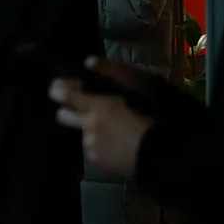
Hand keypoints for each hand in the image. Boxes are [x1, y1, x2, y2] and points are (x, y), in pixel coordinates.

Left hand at [49, 58, 154, 178]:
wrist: (163, 155)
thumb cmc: (156, 117)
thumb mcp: (140, 87)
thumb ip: (113, 72)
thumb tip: (89, 61)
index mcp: (99, 107)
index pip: (63, 95)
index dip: (60, 89)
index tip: (64, 87)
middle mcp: (89, 126)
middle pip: (62, 116)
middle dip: (68, 110)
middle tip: (84, 109)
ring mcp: (91, 146)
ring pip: (82, 133)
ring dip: (92, 131)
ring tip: (114, 132)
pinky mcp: (98, 162)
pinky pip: (94, 150)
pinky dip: (101, 147)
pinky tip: (119, 146)